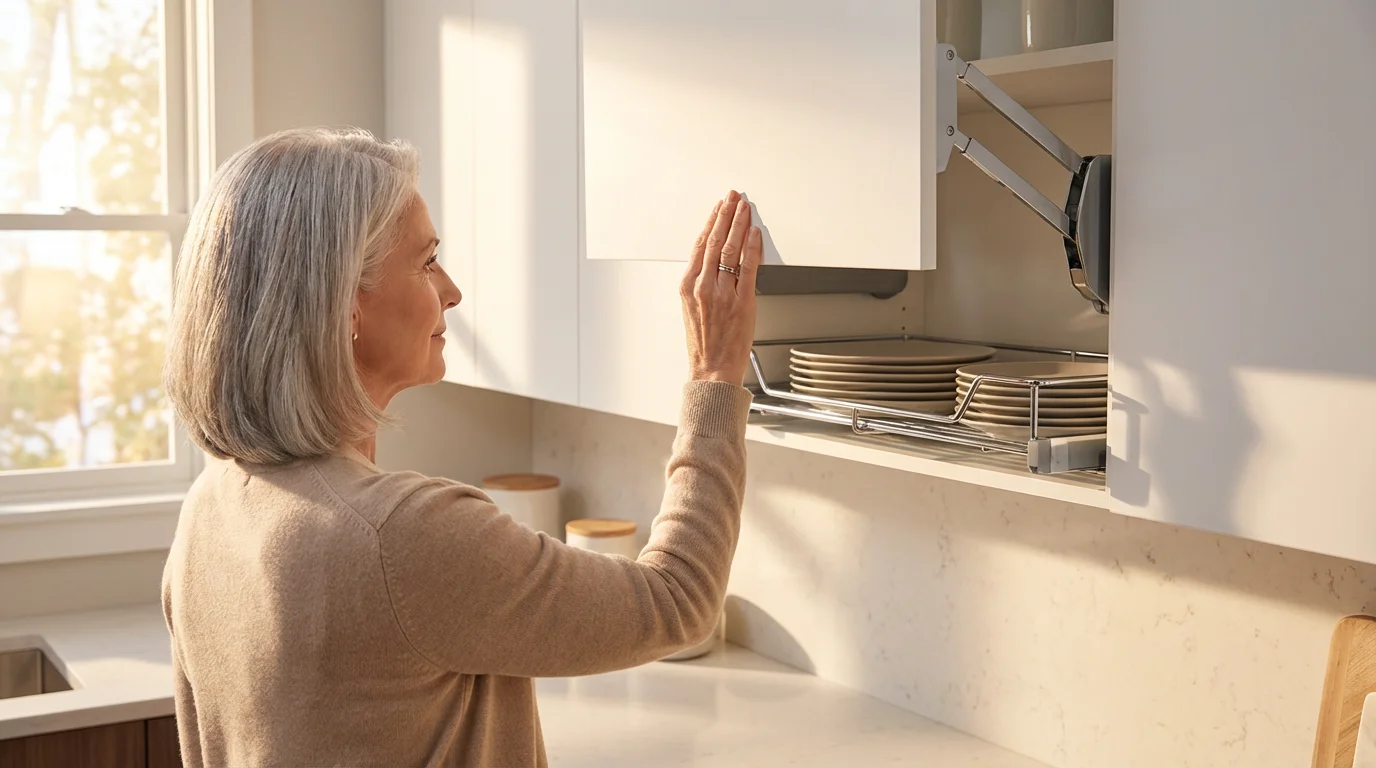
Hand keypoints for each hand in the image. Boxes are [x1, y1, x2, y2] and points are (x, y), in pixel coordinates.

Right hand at [680, 190, 761, 385]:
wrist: (712, 369)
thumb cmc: (704, 343)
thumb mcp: (692, 308)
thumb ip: (702, 283)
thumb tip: (715, 260)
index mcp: (688, 286)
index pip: (700, 245)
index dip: (711, 222)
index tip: (718, 207)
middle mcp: (703, 287)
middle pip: (716, 241)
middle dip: (726, 215)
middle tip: (734, 198)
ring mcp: (723, 294)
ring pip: (731, 250)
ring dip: (739, 225)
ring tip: (745, 209)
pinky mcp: (742, 302)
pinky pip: (748, 268)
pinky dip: (752, 248)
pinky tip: (754, 234)